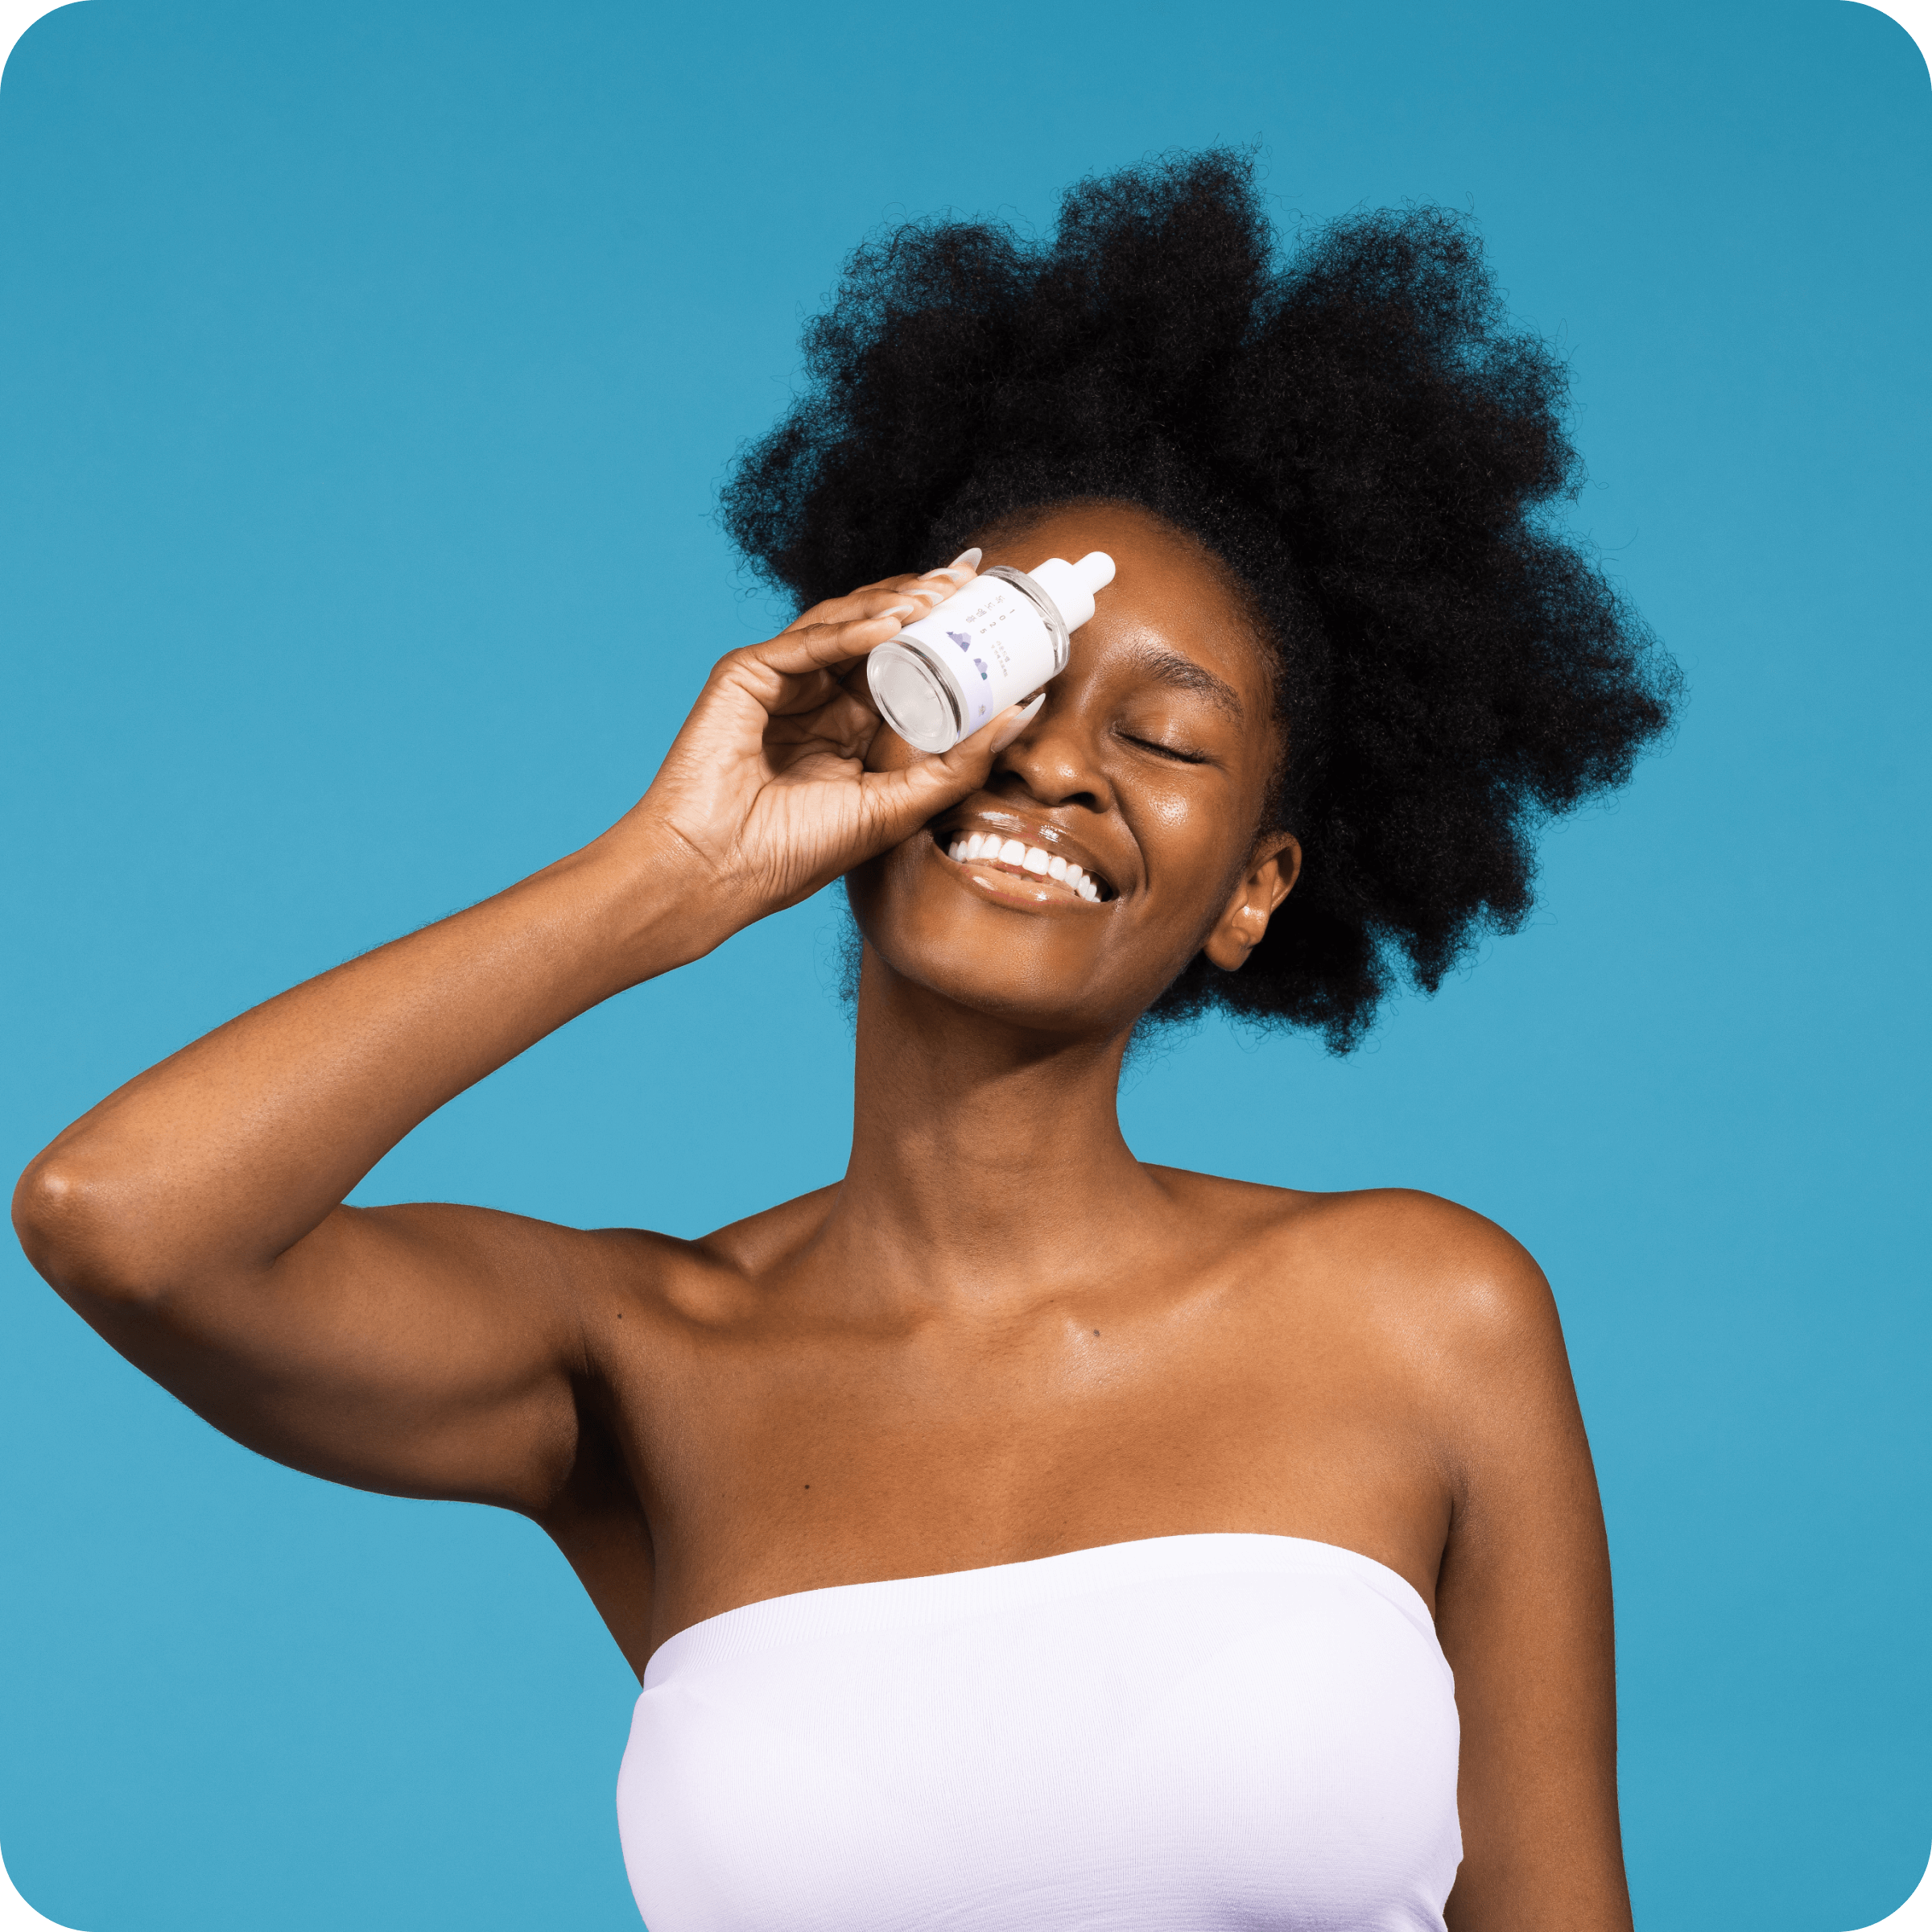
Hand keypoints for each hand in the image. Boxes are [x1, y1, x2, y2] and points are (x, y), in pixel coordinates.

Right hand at [622, 552, 1038, 933]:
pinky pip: (805, 641)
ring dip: (895, 603)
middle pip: (878, 631)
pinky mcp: (745, 675)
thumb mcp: (898, 807)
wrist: (716, 873)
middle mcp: (817, 696)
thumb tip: (1025, 709)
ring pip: (844, 623)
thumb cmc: (793, 853)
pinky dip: (849, 630)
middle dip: (926, 599)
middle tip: (972, 577)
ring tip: (943, 593)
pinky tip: (892, 624)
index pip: (905, 663)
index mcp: (849, 726)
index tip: (990, 603)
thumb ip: (960, 763)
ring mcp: (780, 681)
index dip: (945, 631)